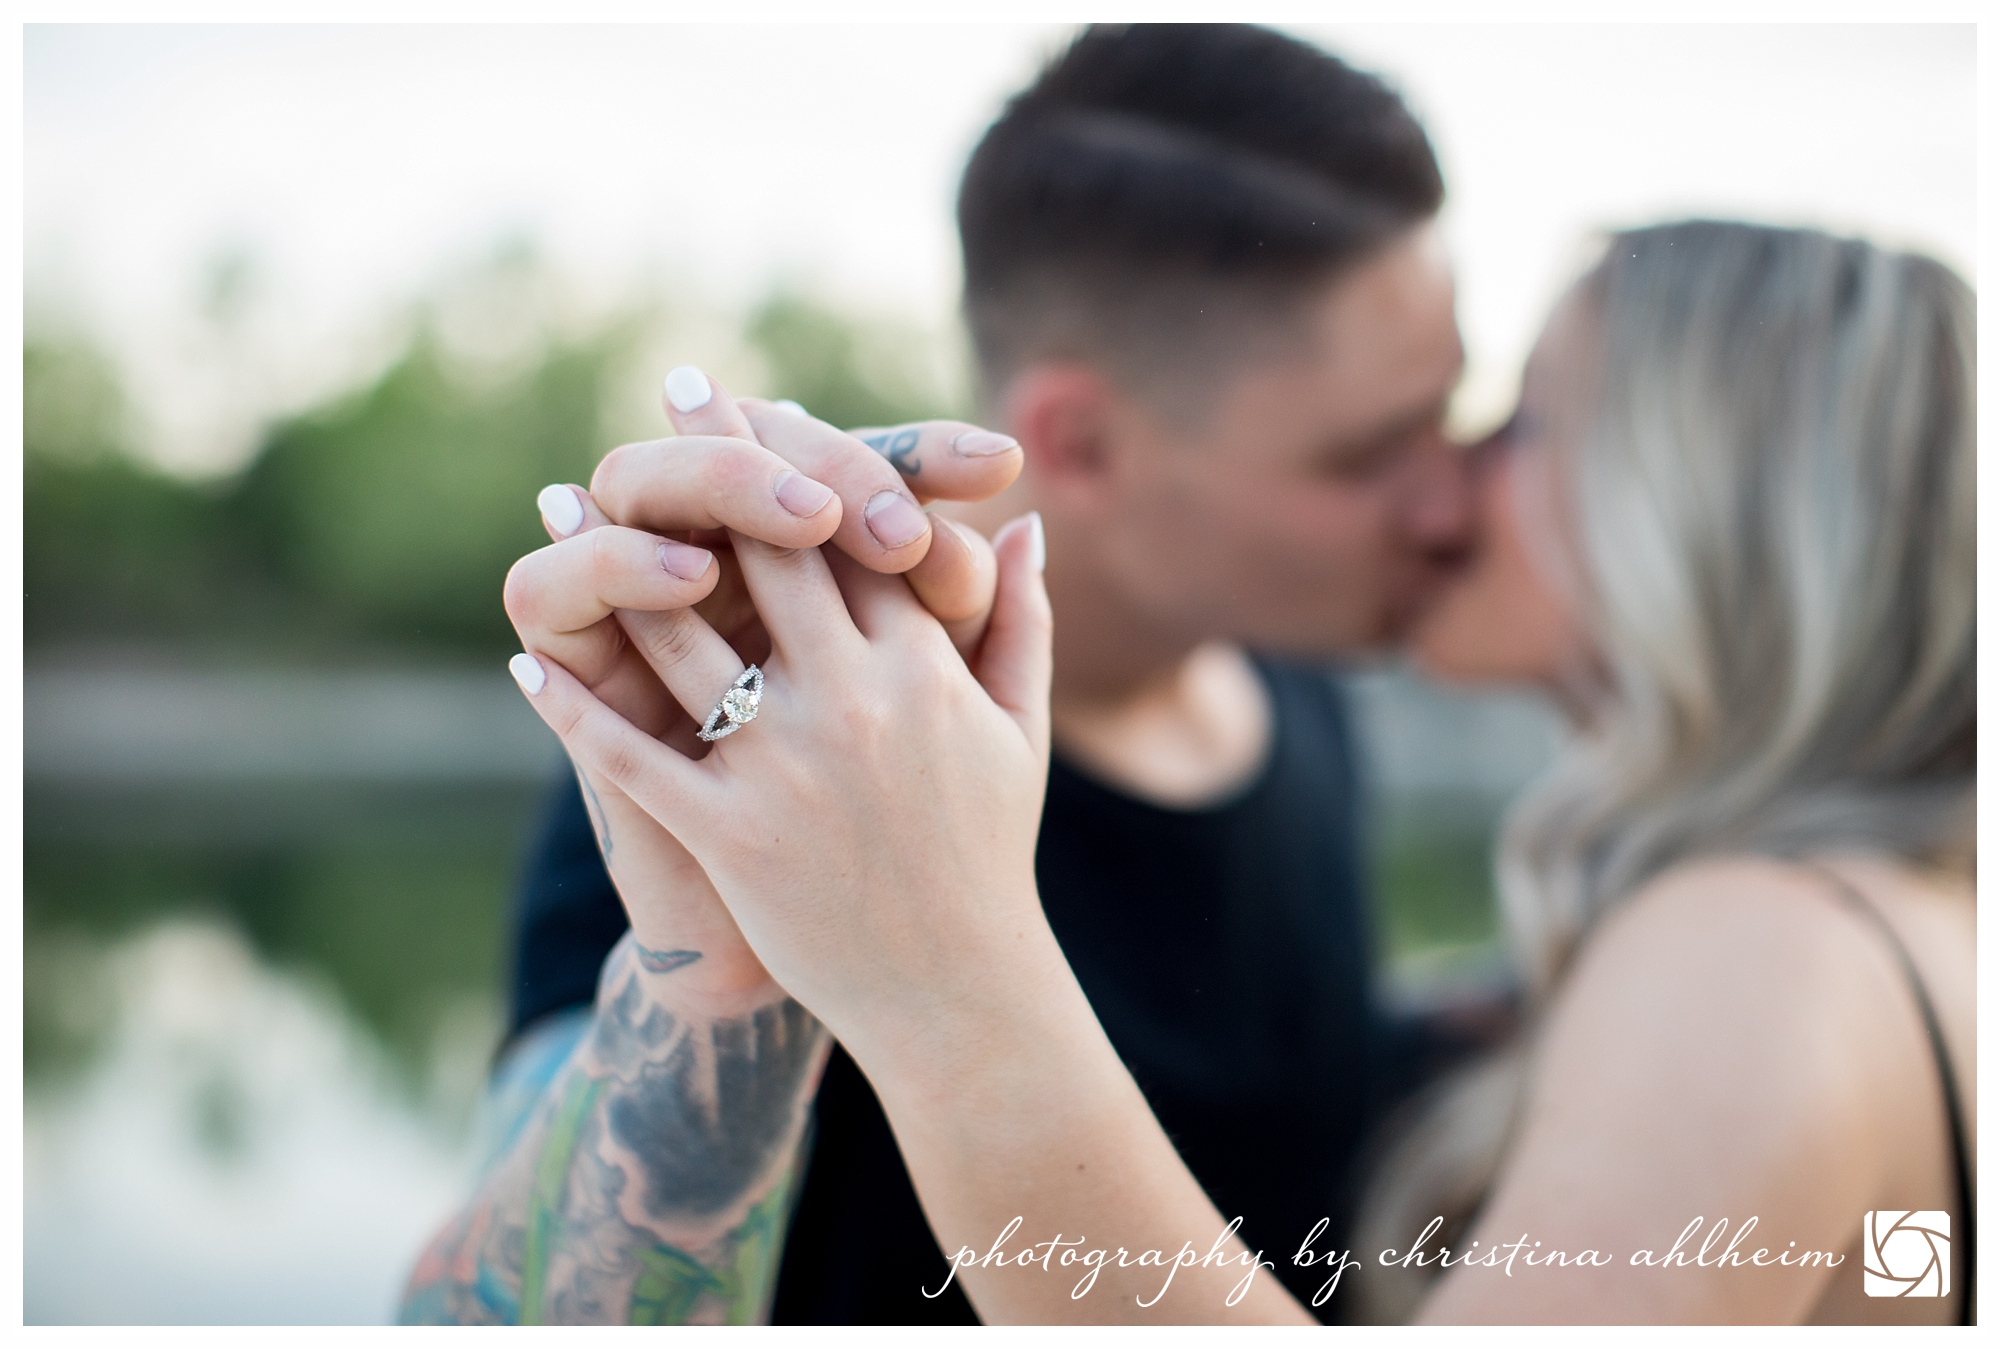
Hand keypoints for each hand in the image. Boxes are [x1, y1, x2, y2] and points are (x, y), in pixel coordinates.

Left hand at [507, 385, 1055, 1068]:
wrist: (959, 991)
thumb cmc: (990, 852)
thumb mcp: (1019, 730)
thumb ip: (1020, 622)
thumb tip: (1025, 527)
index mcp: (923, 667)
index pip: (855, 532)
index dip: (803, 454)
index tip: (759, 398)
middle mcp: (852, 700)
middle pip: (769, 552)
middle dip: (715, 459)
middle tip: (671, 390)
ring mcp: (785, 766)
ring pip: (683, 638)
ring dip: (615, 560)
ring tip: (566, 498)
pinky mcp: (731, 833)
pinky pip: (634, 754)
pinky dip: (574, 707)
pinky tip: (529, 663)